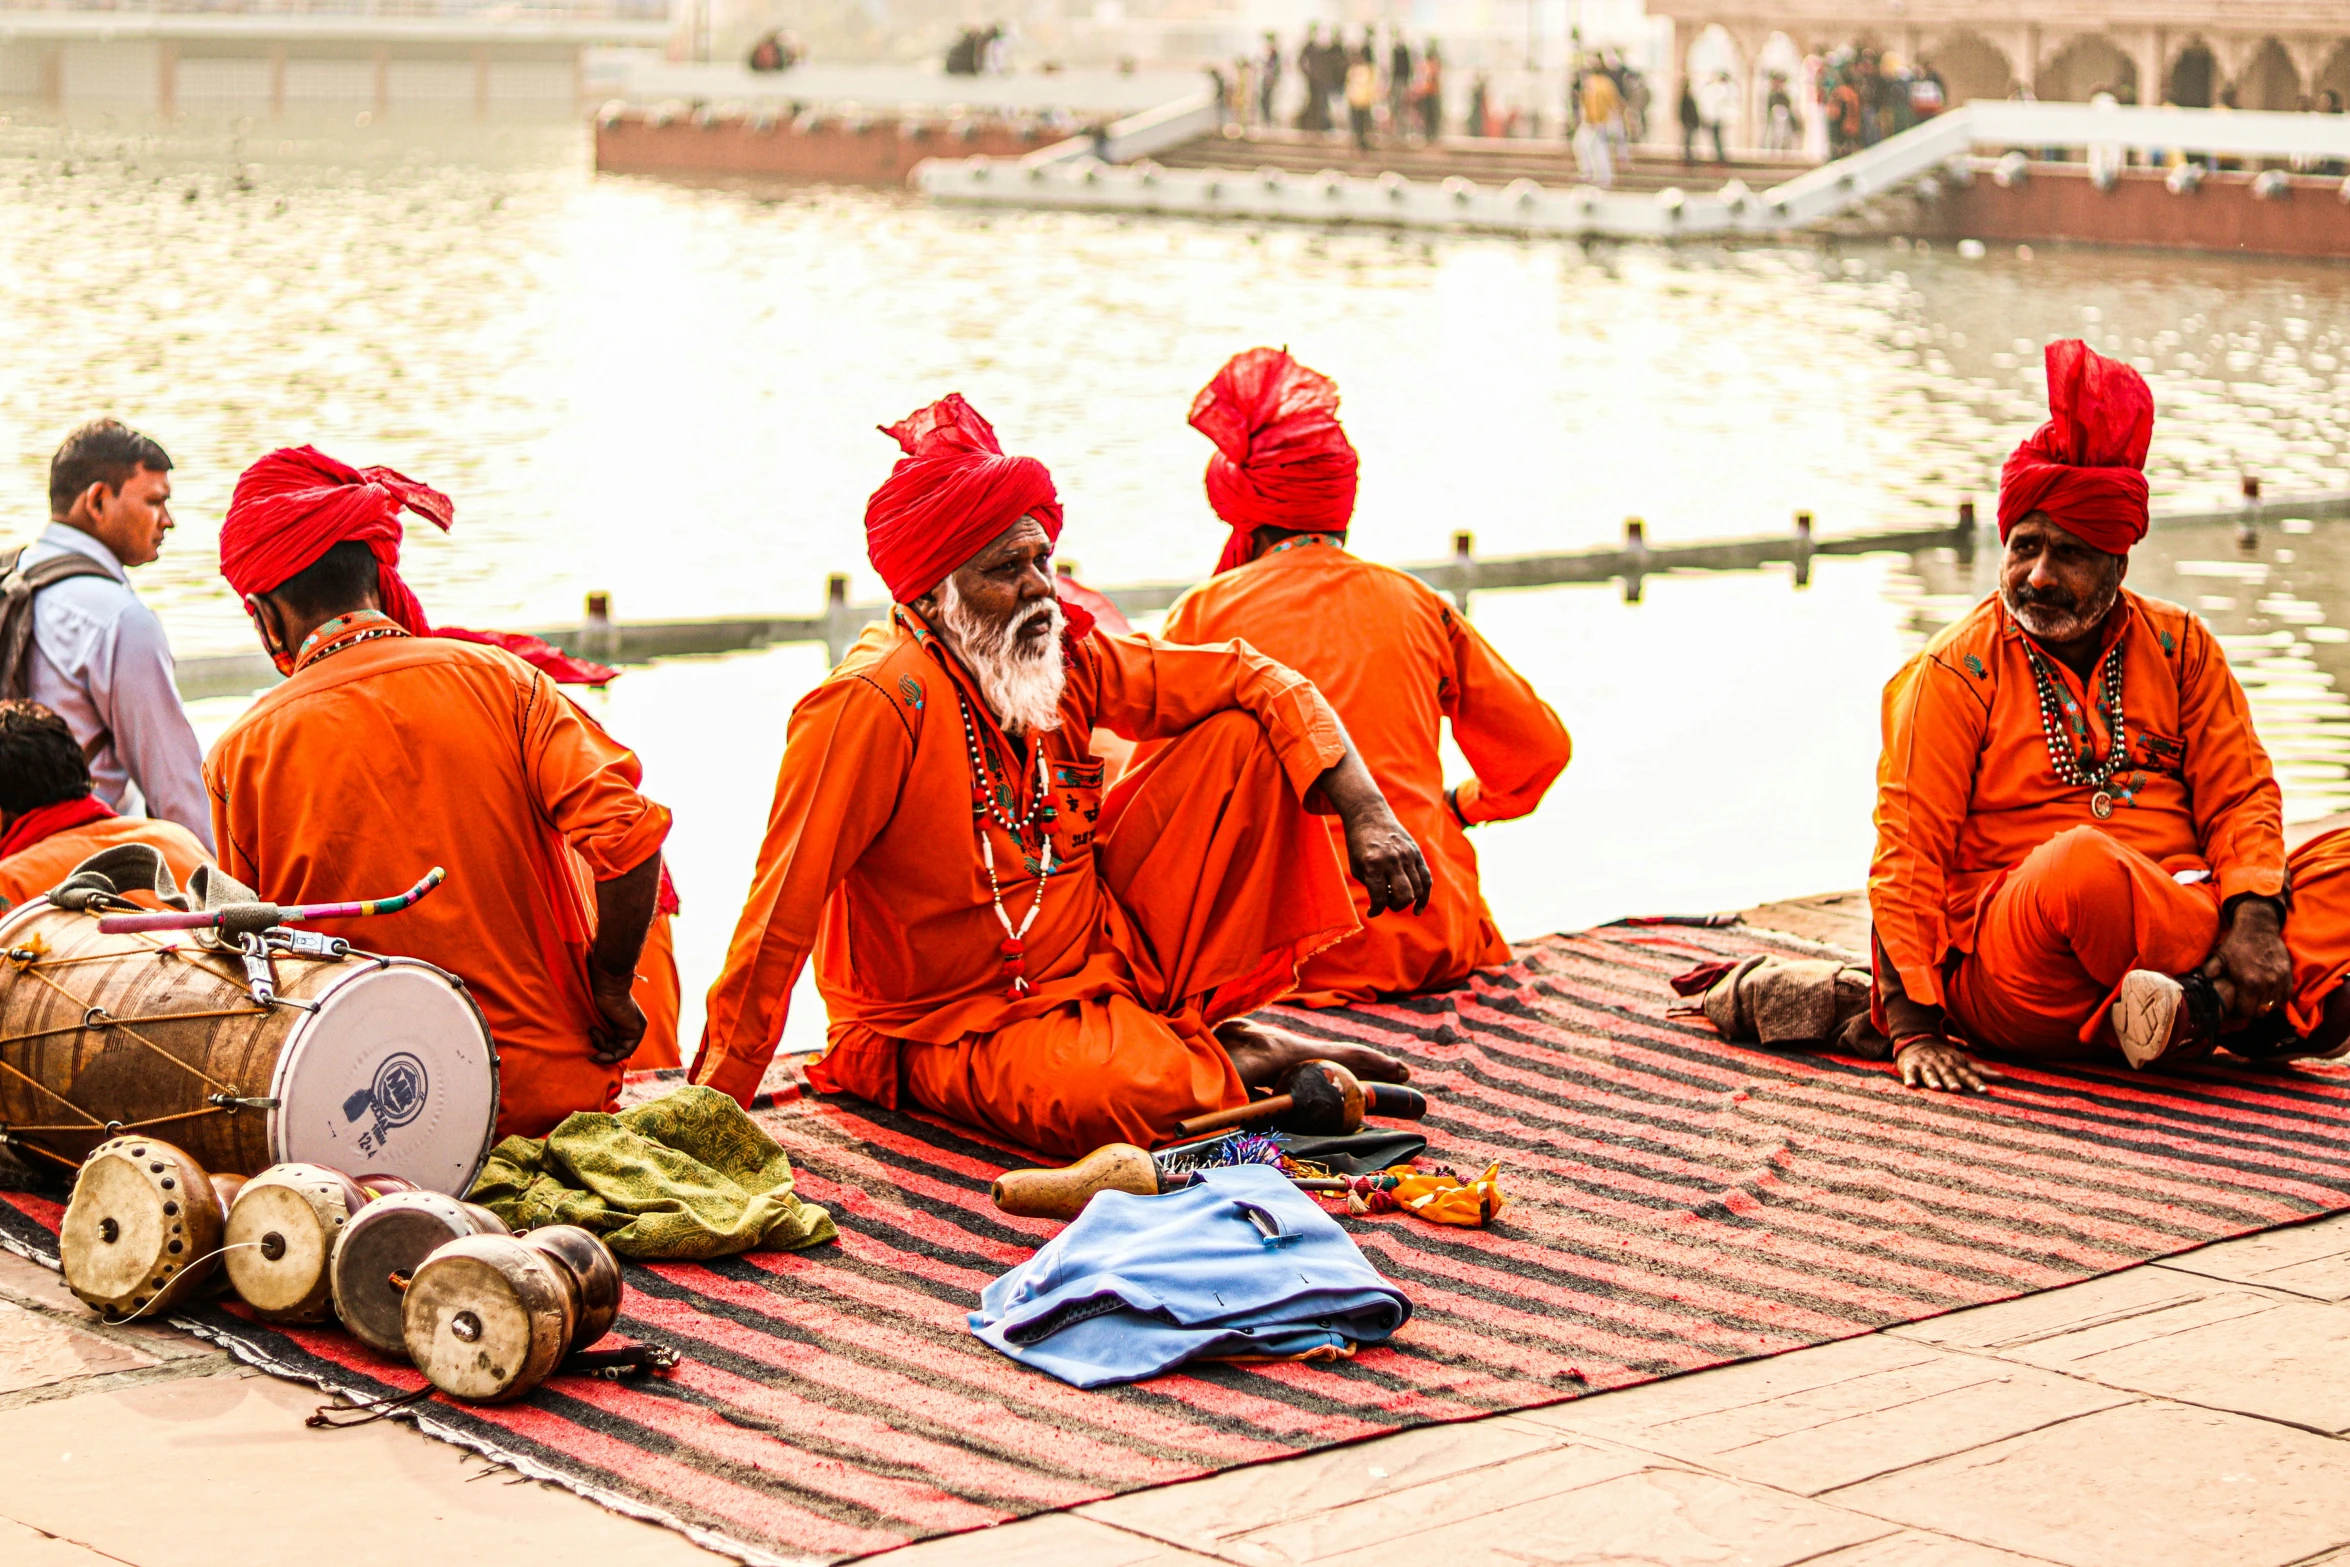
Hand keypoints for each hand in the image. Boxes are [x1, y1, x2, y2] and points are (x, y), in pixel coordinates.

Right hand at [587, 966, 647, 1065]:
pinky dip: (612, 1056)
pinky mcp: (638, 1030)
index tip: (589, 1056)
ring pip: (619, 1051)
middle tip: (591, 1047)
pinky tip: (599, 1053)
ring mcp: (636, 1029)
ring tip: (593, 1031)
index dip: (601, 1051)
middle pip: (616, 1049)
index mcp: (620, 1023)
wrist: (607, 988)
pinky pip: (626, 1051)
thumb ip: (597, 1034)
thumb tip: (590, 1055)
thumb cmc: (596, 998)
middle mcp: (630, 1026)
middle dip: (601, 1051)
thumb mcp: (595, 1021)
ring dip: (603, 1047)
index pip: (613, 1045)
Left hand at [1341, 798, 1432, 916]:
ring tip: (1395, 896)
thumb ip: (1372, 887)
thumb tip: (1387, 905)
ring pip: (1416, 890)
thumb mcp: (1357, 867)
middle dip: (1395, 906)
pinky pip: (1426, 880)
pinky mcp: (1417, 853)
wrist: (1369, 815)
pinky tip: (1417, 910)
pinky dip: (1424, 898)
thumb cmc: (1359, 845)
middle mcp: (1393, 860)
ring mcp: (1408, 855)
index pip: (1379, 898)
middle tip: (1386, 901)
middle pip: (1404, 896)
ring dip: (1407, 901)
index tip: (1372, 912)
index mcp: (1373, 864)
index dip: (1375, 910)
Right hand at [1895, 1035, 1995, 1092]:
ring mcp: (1925, 1065)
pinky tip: (1910, 1085)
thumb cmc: (1944, 1057)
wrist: (1917, 1040)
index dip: (1975, 1083)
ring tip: (1936, 1088)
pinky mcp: (1910, 1067)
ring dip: (1932, 1080)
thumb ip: (1981, 1071)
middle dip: (1952, 1081)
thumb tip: (2004, 1078)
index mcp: (1955, 1065)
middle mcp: (1941, 1065)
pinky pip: (1909, 1073)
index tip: (1984, 1091)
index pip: (1967, 1075)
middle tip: (1957, 1089)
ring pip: (1930, 1073)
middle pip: (1948, 1074)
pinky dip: (1909, 1078)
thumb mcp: (1963, 1062)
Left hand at [2202, 898, 2290, 1024]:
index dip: (2239, 1013)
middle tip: (2244, 1006)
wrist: (2258, 928)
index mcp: (2249, 982)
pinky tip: (2267, 994)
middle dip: (2251, 1011)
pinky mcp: (2288, 975)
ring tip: (2255, 1000)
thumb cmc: (2236, 944)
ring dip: (2265, 1006)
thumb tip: (2194, 984)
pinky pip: (2285, 996)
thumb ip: (2208, 973)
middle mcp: (2267, 983)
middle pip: (2261, 1011)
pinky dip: (2277, 998)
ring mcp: (2280, 980)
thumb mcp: (2219, 958)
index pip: (2246, 1012)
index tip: (2234, 1009)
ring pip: (2274, 1005)